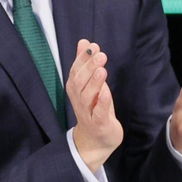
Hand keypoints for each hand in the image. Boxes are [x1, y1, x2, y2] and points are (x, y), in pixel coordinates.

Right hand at [67, 39, 121, 171]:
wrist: (96, 140)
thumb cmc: (94, 107)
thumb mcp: (91, 83)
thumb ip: (86, 63)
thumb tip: (84, 41)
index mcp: (75, 88)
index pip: (76, 70)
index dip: (83, 58)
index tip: (92, 45)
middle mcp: (78, 99)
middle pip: (79, 81)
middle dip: (88, 67)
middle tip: (100, 54)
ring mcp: (87, 112)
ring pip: (87, 96)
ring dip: (94, 82)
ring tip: (102, 69)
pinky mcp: (98, 123)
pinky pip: (98, 112)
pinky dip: (101, 102)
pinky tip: (106, 92)